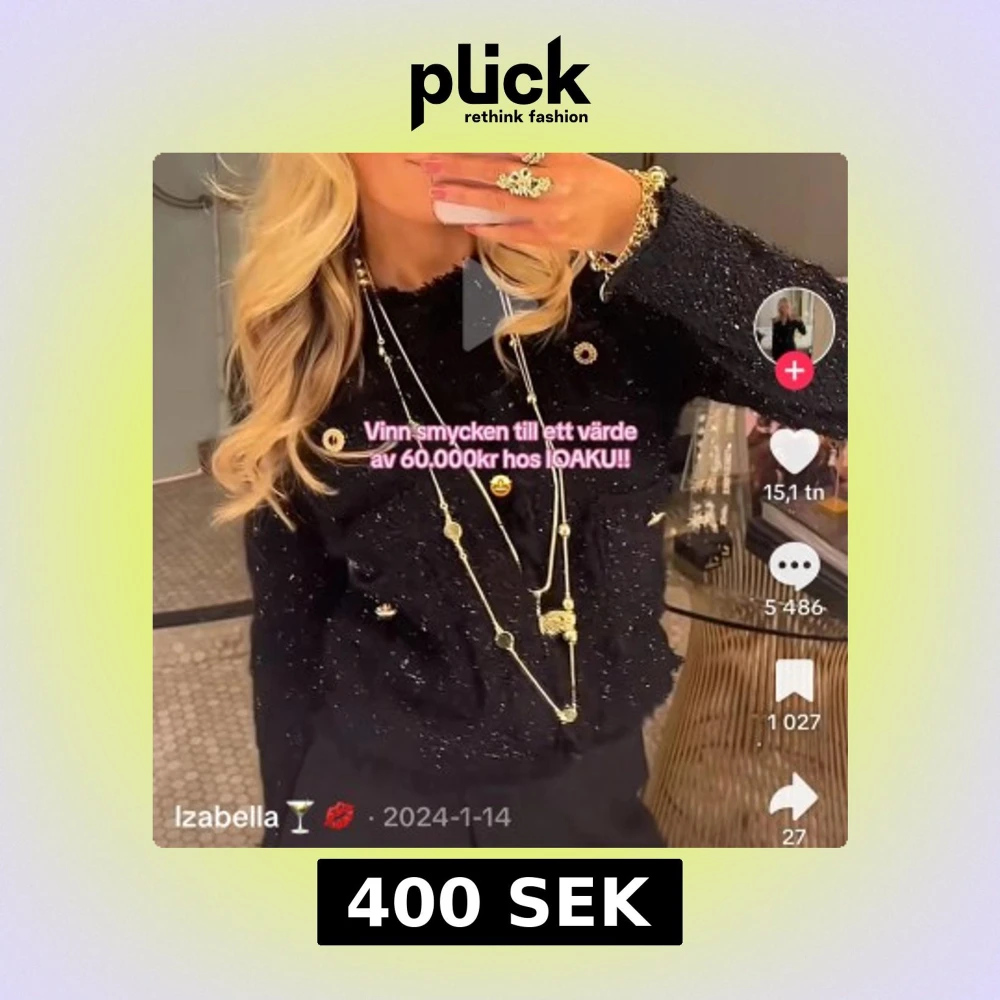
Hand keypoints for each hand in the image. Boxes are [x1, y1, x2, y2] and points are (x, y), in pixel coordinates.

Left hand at [416, 153, 641, 253]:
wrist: (628, 216)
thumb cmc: (599, 184)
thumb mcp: (573, 154)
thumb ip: (538, 148)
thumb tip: (497, 140)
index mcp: (558, 154)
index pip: (507, 142)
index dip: (475, 139)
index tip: (448, 135)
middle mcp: (553, 180)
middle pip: (496, 169)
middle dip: (458, 165)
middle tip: (429, 162)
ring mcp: (550, 210)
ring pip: (500, 200)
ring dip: (465, 196)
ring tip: (439, 192)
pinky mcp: (550, 236)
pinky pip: (513, 232)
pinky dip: (489, 227)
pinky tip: (468, 224)